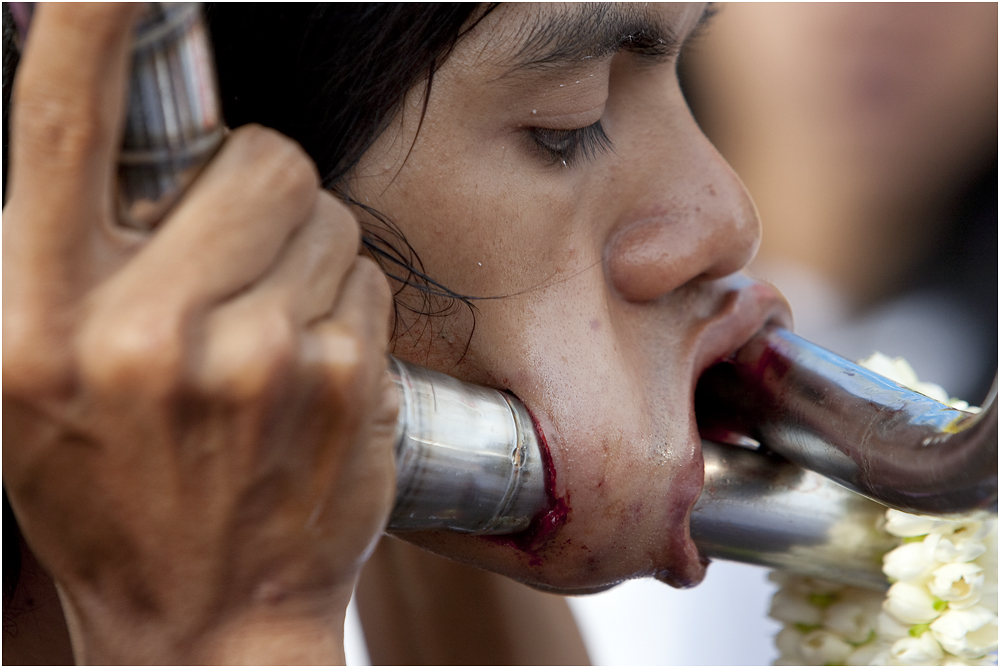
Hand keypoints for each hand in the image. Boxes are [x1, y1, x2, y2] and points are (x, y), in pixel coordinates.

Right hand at [3, 5, 396, 663]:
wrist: (208, 617)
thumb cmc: (113, 497)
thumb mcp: (29, 382)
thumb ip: (62, 261)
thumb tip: (113, 150)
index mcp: (36, 322)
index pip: (59, 128)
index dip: (89, 26)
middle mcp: (142, 333)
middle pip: (259, 156)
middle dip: (261, 183)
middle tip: (238, 252)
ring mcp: (257, 358)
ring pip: (325, 210)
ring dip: (303, 246)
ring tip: (266, 325)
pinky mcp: (343, 379)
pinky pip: (364, 271)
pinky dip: (342, 298)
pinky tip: (308, 364)